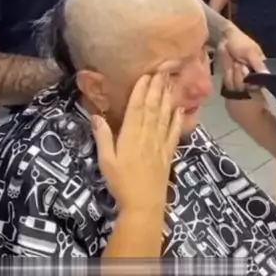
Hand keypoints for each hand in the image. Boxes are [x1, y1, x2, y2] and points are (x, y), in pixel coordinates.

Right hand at [92, 74, 181, 213]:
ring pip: (165, 115)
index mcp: (131, 134)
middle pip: (153, 106)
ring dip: (167, 97)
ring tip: (171, 82)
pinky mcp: (169, 153)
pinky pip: (174, 131)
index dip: (142, 89)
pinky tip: (179, 108)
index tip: (146, 74)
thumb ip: (103, 137)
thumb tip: (96, 115)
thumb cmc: (121, 183)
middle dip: (157, 87)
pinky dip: (177, 119)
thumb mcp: (106, 160)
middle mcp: (148, 135)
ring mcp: (160, 143)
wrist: (144, 205)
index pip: (137, 107)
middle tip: (163, 70)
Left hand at [219, 26, 266, 91]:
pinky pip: (230, 85)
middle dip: (242, 74)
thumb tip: (268, 75)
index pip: (262, 83)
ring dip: (235, 74)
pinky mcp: (231, 80)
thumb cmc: (240, 42)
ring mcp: (241, 79)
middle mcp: (252, 78)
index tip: (248, 70)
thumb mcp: (250, 51)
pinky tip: (228, 68)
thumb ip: (258, 64)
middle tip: (239, 62)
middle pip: (249, 87)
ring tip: (235, 63)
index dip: (255, 80)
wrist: (224, 39)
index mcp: (261, 70)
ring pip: (239, 87)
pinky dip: (228, 77)